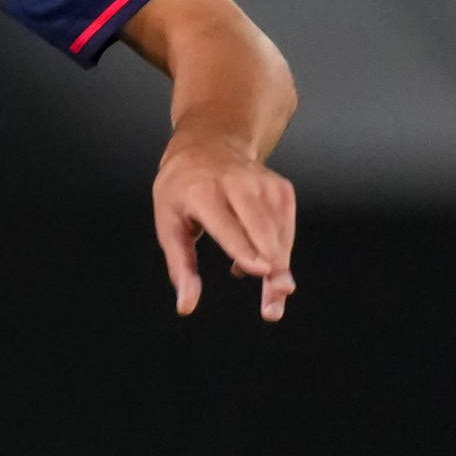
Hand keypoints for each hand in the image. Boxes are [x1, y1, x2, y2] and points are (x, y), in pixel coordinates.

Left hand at [151, 133, 297, 321]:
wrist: (206, 148)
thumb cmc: (181, 193)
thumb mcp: (169, 226)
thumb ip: (181, 267)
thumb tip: (186, 306)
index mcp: (203, 192)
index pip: (227, 225)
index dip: (244, 249)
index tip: (262, 270)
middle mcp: (238, 184)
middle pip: (261, 230)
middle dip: (272, 267)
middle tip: (275, 303)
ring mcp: (264, 183)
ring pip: (279, 233)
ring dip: (279, 269)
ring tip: (272, 299)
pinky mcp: (282, 188)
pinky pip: (287, 228)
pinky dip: (278, 251)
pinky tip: (261, 262)